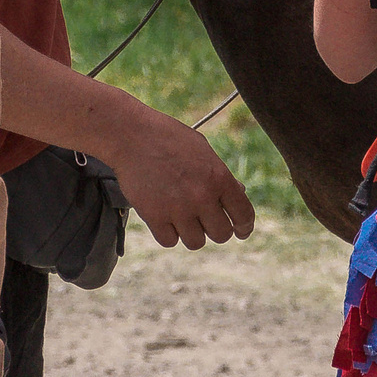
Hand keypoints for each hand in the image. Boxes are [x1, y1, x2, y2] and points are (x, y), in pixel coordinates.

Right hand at [106, 108, 256, 249]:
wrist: (132, 135)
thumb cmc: (169, 138)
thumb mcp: (203, 150)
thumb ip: (221, 175)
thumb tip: (239, 193)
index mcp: (219, 177)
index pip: (243, 215)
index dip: (244, 227)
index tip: (240, 231)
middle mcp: (202, 196)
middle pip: (221, 234)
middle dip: (215, 229)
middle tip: (205, 220)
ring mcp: (178, 209)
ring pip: (196, 242)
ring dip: (191, 233)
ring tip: (182, 217)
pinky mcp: (154, 217)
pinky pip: (169, 241)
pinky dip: (168, 233)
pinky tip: (165, 218)